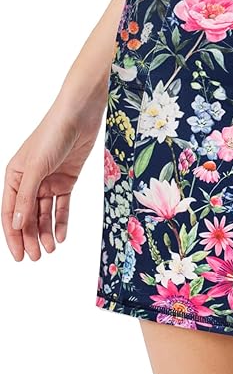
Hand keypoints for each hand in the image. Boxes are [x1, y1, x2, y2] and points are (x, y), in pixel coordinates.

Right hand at [2, 93, 104, 261]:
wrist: (80, 116)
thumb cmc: (52, 135)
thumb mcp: (36, 168)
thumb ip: (26, 197)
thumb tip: (18, 224)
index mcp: (14, 176)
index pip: (10, 212)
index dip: (13, 235)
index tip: (18, 255)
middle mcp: (29, 180)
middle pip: (27, 215)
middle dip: (30, 237)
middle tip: (36, 258)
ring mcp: (48, 181)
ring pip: (44, 213)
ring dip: (46, 232)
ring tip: (49, 250)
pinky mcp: (66, 180)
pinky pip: (61, 206)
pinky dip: (61, 220)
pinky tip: (61, 236)